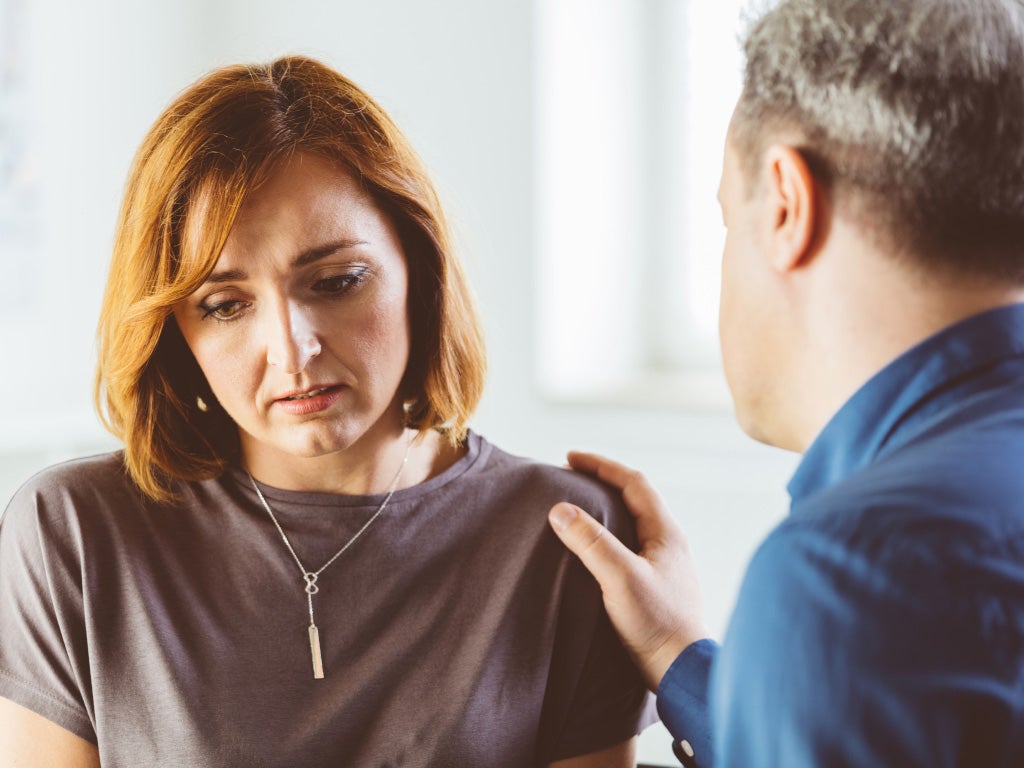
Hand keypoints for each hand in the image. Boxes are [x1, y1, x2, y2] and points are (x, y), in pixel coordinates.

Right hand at [548, 452, 710, 689]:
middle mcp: (670, 544)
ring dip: (606, 510)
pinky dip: (609, 537)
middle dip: (603, 483)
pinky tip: (594, 551)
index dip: (601, 466)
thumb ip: (591, 542)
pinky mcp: (656, 588)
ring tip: (579, 508)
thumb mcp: (620, 578)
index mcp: (666, 533)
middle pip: (635, 499)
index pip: (634, 482)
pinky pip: (631, 548)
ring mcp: (665, 566)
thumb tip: (560, 509)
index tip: (570, 457)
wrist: (683, 672)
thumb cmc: (658, 624)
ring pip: (634, 525)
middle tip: (572, 477)